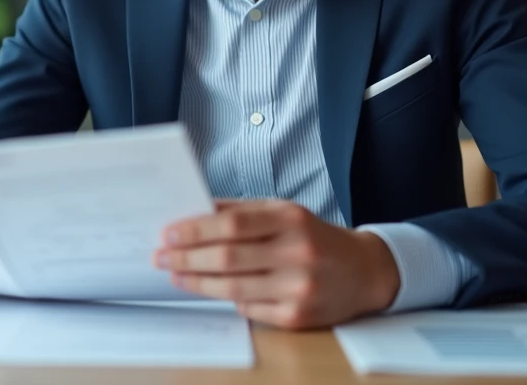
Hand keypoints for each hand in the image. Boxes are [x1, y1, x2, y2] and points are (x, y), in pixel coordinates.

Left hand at [154, 199, 399, 328]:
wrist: (364, 271)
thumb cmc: (315, 237)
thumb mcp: (284, 212)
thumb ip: (241, 211)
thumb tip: (194, 212)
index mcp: (290, 219)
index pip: (232, 224)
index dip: (195, 230)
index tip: (168, 233)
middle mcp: (296, 252)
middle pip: (227, 257)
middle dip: (187, 258)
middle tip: (161, 257)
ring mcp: (298, 287)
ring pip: (233, 287)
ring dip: (197, 282)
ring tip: (175, 276)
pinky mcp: (298, 316)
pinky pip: (250, 309)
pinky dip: (228, 299)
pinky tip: (211, 290)